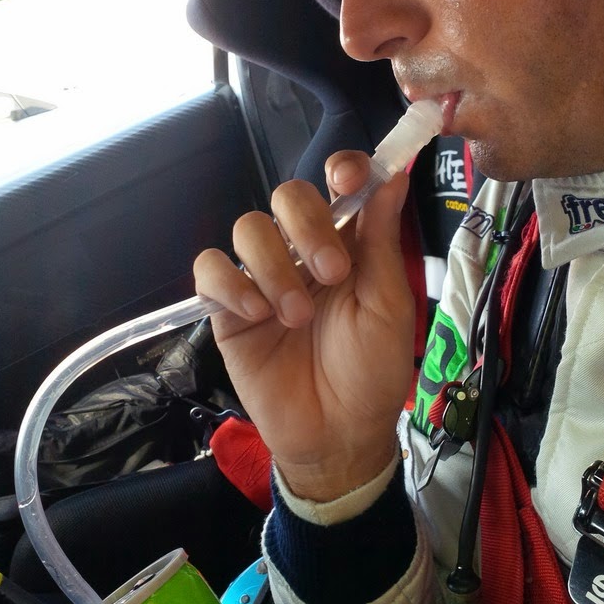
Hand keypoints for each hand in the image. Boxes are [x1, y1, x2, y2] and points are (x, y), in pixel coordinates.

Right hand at [193, 151, 413, 500]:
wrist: (338, 435)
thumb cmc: (372, 372)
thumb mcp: (389, 306)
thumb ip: (382, 240)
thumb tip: (393, 176)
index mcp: (348, 243)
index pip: (337, 183)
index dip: (341, 169)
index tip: (347, 179)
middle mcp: (302, 250)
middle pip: (288, 195)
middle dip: (308, 224)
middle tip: (331, 273)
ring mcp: (262, 277)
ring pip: (248, 227)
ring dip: (274, 265)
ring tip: (297, 316)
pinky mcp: (226, 309)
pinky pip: (210, 269)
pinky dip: (230, 284)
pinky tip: (256, 315)